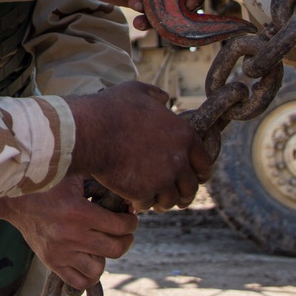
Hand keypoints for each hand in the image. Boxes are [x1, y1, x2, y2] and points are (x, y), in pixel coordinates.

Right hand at [0, 175, 136, 290]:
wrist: (15, 200)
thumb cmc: (48, 185)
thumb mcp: (72, 176)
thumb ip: (98, 183)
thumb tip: (124, 195)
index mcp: (78, 211)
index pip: (120, 226)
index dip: (131, 222)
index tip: (130, 218)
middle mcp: (71, 234)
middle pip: (115, 248)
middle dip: (126, 240)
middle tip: (124, 232)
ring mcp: (61, 252)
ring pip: (99, 268)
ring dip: (105, 257)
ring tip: (102, 245)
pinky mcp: (52, 262)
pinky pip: (79, 281)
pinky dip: (89, 275)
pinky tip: (90, 260)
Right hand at [65, 82, 212, 211]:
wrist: (91, 131)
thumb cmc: (111, 109)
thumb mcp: (136, 91)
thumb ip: (155, 95)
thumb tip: (165, 97)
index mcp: (183, 135)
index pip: (204, 162)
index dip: (200, 171)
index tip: (194, 177)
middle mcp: (179, 159)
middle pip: (191, 186)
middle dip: (185, 192)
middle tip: (178, 196)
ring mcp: (163, 178)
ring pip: (172, 200)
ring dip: (165, 201)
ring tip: (157, 202)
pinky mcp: (145, 192)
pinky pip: (149, 204)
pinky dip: (144, 203)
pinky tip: (137, 200)